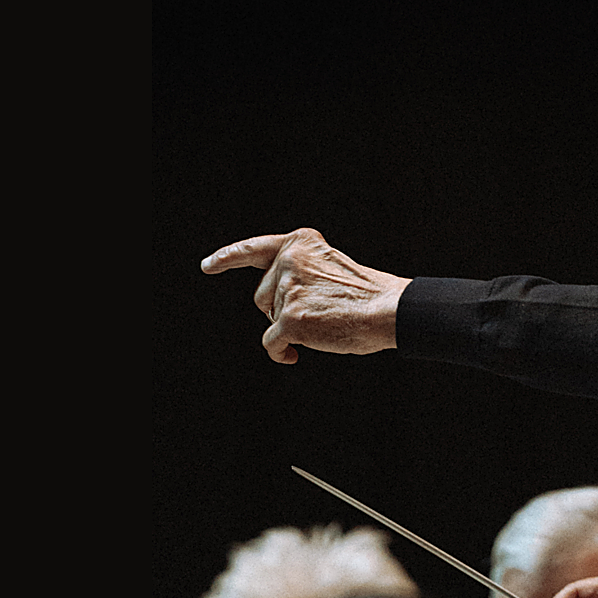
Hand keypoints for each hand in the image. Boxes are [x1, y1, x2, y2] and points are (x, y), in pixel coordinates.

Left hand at [201, 228, 411, 363]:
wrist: (388, 310)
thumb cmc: (365, 294)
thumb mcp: (328, 265)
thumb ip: (299, 271)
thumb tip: (270, 300)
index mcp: (301, 242)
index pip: (255, 248)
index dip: (228, 257)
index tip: (208, 266)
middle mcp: (290, 260)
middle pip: (262, 294)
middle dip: (279, 308)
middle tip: (316, 313)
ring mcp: (289, 289)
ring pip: (268, 317)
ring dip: (287, 327)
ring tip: (321, 324)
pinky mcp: (290, 318)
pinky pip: (271, 342)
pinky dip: (280, 352)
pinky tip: (295, 355)